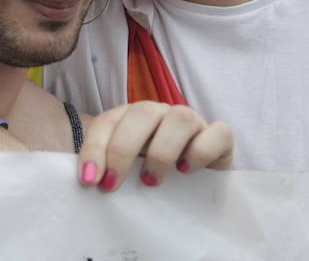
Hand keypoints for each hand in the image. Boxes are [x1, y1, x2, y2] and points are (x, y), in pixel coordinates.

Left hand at [77, 102, 231, 191]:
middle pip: (142, 112)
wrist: (195, 195)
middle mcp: (162, 115)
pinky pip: (218, 133)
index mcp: (132, 118)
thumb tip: (87, 182)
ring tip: (150, 182)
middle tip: (112, 185)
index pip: (109, 121)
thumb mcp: (124, 176)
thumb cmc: (151, 184)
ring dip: (161, 151)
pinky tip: (186, 171)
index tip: (89, 180)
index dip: (94, 147)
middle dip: (122, 149)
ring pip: (180, 117)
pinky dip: (201, 152)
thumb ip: (107, 171)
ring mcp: (193, 123)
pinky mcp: (220, 139)